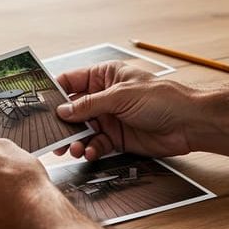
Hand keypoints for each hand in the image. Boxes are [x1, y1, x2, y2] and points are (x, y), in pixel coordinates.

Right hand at [54, 61, 200, 159]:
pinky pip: (96, 144)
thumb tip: (63, 110)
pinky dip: (91, 149)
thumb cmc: (163, 99)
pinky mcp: (117, 137)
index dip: (54, 92)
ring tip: (73, 149)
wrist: (190, 124)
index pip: (71, 81)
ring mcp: (110, 118)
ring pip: (82, 129)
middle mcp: (104, 96)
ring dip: (76, 140)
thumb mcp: (120, 97)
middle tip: (52, 135)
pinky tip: (91, 152)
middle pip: (73, 109)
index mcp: (104, 76)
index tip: (38, 104)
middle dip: (62, 123)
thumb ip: (89, 105)